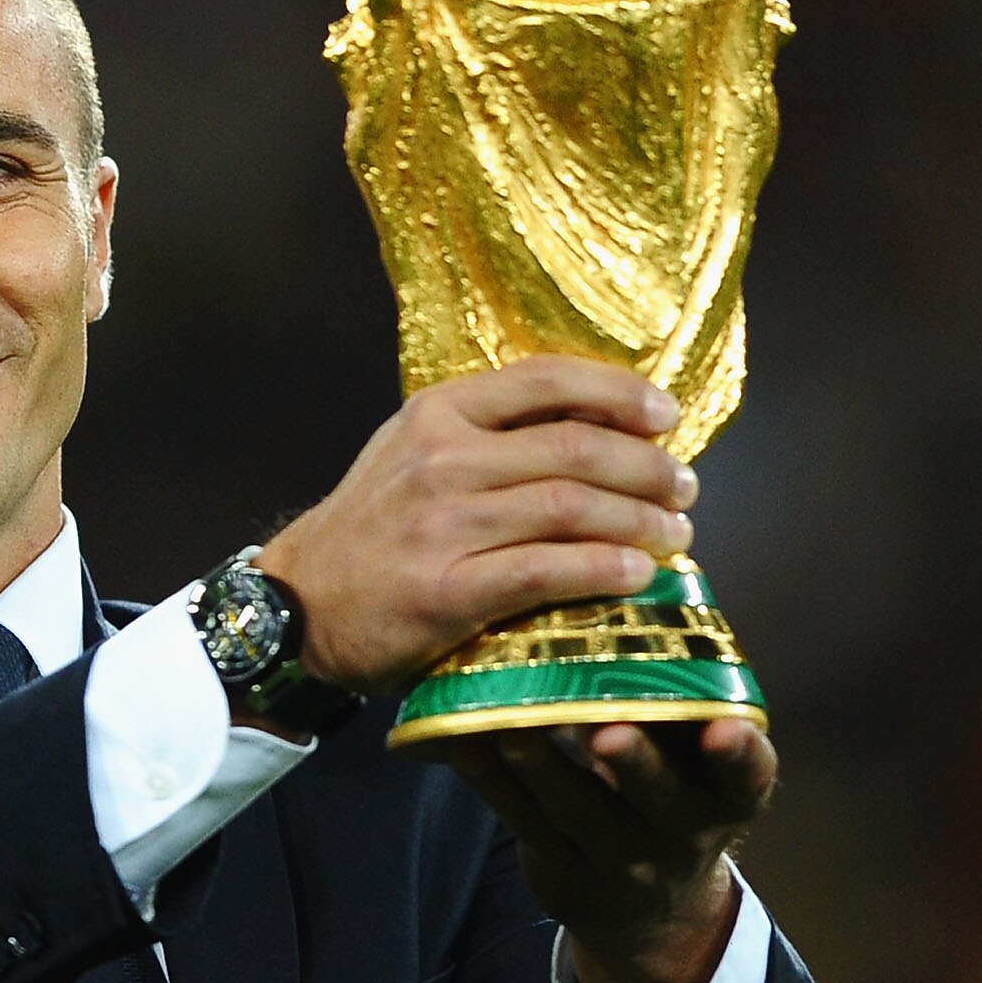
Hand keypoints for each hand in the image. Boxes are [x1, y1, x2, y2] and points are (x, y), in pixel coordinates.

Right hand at [255, 357, 697, 694]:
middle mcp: (443, 460)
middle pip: (576, 447)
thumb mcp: (411, 453)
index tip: (666, 416)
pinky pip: (546, 571)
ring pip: (571, 507)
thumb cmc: (370, 529)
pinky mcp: (447, 590)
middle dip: (648, 467)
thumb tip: (592, 425)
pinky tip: (636, 574)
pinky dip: (604, 569)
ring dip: (641, 520)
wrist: (297, 603)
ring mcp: (444, 525)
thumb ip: (486, 433)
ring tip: (676, 535)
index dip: (620, 393)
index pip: (546, 380)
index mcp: (438, 413)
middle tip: (684, 489)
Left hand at [447, 718, 776, 982]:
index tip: (724, 729)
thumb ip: (682, 706)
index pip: (747, 777)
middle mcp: (680, 832)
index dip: (740, 754)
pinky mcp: (561, 870)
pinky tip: (465, 744)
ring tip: (514, 722)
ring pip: (578, 809)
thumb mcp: (696, 765)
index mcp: (726, 798)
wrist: (645, 907)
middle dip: (633, 761)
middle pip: (657, 796)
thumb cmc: (670, 796)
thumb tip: (637, 600)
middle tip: (608, 729)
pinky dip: (493, 783)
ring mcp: (620, 859)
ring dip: (542, 765)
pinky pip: (524, 823)